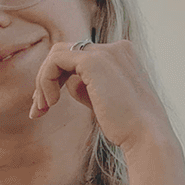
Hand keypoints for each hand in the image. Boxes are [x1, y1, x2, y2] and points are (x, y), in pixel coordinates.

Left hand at [27, 39, 179, 156]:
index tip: (46, 105)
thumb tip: (66, 82)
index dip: (57, 79)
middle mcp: (116, 48)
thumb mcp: (103, 100)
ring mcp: (106, 52)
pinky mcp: (93, 60)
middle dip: (45, 80)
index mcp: (122, 55)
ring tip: (42, 109)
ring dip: (42, 82)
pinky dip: (45, 81)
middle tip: (38, 109)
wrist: (145, 136)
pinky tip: (51, 102)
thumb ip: (86, 86)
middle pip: (65, 53)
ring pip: (56, 54)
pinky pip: (54, 61)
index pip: (79, 57)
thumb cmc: (126, 126)